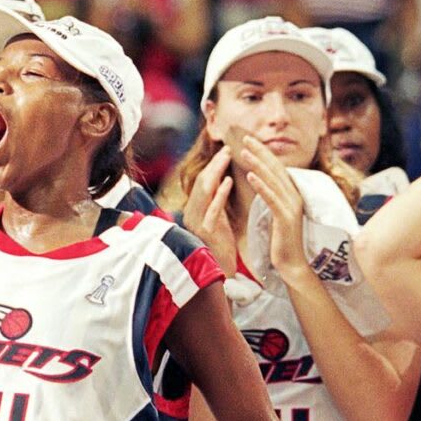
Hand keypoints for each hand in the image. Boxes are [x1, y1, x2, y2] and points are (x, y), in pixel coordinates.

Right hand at [182, 147, 236, 275]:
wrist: (221, 272)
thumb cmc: (222, 246)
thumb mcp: (218, 219)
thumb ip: (217, 201)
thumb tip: (221, 179)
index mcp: (195, 211)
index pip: (203, 182)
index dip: (214, 165)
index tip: (227, 151)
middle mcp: (192, 214)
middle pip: (201, 183)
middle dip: (215, 164)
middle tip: (228, 148)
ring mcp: (197, 223)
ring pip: (204, 192)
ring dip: (216, 172)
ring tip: (228, 157)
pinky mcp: (206, 232)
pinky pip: (212, 209)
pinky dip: (220, 194)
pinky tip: (228, 181)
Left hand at [241, 137, 308, 276]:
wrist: (292, 264)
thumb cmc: (282, 242)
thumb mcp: (276, 214)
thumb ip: (272, 198)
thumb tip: (263, 183)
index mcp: (292, 194)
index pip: (277, 169)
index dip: (264, 153)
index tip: (250, 141)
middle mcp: (295, 196)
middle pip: (276, 169)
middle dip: (261, 152)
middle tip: (245, 138)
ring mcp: (292, 207)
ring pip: (273, 181)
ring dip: (258, 165)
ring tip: (244, 152)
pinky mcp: (286, 218)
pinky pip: (272, 199)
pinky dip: (261, 186)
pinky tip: (250, 176)